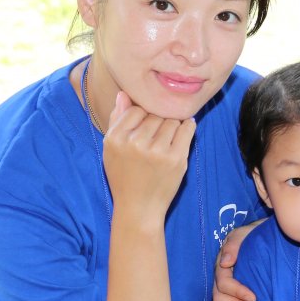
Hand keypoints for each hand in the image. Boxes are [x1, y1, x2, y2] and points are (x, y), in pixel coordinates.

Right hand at [102, 91, 196, 221]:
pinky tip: (183, 130)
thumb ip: (117, 120)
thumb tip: (124, 93)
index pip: (136, 109)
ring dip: (173, 124)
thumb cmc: (124, 176)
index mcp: (115, 139)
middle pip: (155, 114)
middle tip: (159, 134)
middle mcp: (135, 144)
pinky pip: (187, 129)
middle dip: (159, 120)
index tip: (146, 126)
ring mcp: (157, 152)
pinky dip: (188, 126)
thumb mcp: (111, 149)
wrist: (139, 207)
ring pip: (172, 120)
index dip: (144, 115)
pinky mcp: (176, 159)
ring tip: (168, 137)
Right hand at [211, 220, 260, 300]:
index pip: (224, 282)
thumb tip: (225, 262)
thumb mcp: (245, 234)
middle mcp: (220, 279)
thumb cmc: (255, 235)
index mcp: (223, 264)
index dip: (237, 291)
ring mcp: (223, 289)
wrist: (264, 237)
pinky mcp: (229, 297)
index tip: (254, 297)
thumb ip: (235, 245)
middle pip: (219, 298)